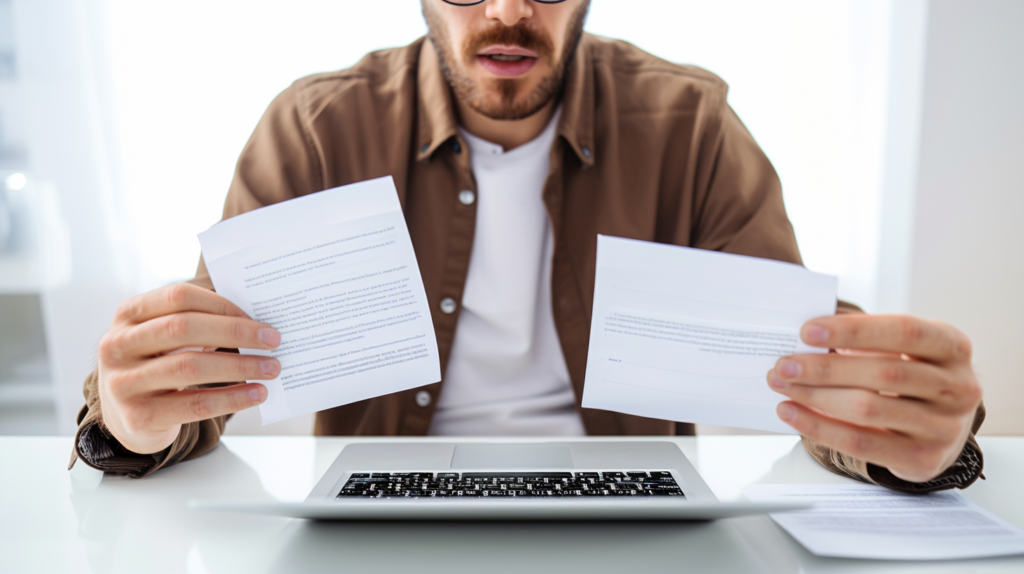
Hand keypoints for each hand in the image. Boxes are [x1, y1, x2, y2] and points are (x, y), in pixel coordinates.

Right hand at [97, 283, 280, 454]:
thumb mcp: (163, 338)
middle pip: (183, 328)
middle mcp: (117, 345)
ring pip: (190, 367)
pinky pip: (194, 404)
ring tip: (271, 368)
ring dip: (239, 366)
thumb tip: (255, 322)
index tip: (257, 318)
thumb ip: (197, 323)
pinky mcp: (138, 416)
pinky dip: (232, 398)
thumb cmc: (157, 365)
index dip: (222, 305)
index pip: (179, 297)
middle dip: (235, 333)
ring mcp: (123, 382)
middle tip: (273, 340)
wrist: (127, 418)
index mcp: (128, 315)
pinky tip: (257, 394)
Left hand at [768, 314, 981, 482]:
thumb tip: (805, 338)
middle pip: (884, 373)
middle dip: (825, 368)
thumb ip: (864, 340)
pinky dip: (819, 426)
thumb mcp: (902, 349)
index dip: (854, 331)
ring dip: (815, 396)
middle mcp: (958, 387)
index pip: (905, 332)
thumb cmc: (911, 377)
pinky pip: (860, 444)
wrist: (942, 427)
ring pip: (868, 409)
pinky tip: (792, 412)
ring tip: (782, 385)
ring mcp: (944, 427)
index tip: (807, 331)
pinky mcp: (923, 459)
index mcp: (953, 347)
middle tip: (784, 365)